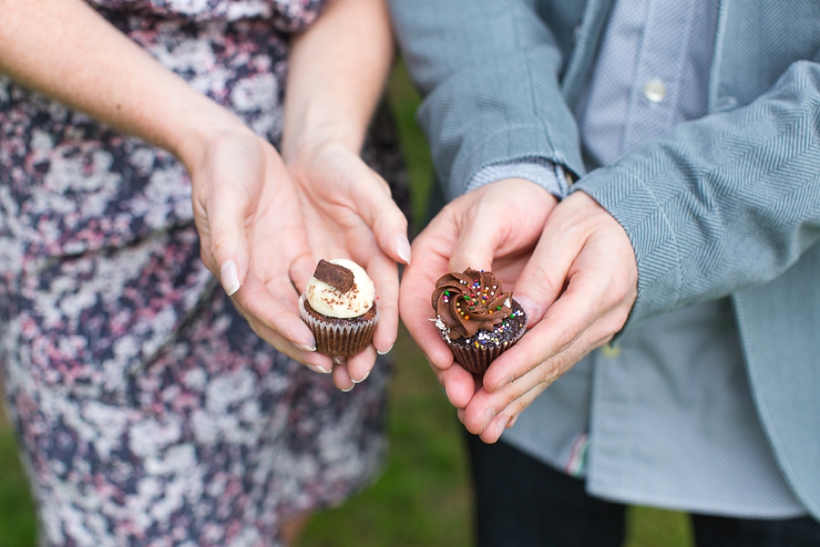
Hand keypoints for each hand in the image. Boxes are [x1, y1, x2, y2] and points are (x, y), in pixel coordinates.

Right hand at [185, 127, 334, 373]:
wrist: (230, 143)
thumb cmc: (222, 167)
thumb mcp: (222, 198)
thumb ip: (227, 242)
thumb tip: (234, 284)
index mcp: (236, 267)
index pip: (262, 307)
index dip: (286, 329)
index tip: (313, 347)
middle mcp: (257, 274)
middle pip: (286, 320)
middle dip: (313, 347)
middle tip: (343, 372)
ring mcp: (277, 265)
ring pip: (306, 309)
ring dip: (330, 333)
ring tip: (358, 357)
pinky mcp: (295, 252)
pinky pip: (320, 285)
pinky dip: (338, 303)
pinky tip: (364, 317)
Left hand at [288, 139, 410, 389]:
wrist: (307, 154)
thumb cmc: (341, 166)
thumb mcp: (366, 188)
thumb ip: (385, 220)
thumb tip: (404, 255)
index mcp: (378, 253)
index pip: (385, 292)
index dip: (385, 320)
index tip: (381, 348)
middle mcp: (357, 269)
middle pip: (360, 315)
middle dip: (358, 348)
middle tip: (353, 378)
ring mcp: (330, 273)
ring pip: (332, 317)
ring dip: (332, 346)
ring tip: (330, 377)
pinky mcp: (305, 270)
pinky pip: (304, 302)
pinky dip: (303, 325)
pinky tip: (299, 348)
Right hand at [399, 179, 557, 409]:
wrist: (543, 200)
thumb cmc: (510, 199)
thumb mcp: (490, 214)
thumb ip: (472, 251)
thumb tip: (464, 289)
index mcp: (428, 261)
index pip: (414, 304)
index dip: (426, 335)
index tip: (445, 360)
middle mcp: (443, 289)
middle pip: (437, 337)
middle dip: (449, 371)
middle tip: (464, 399)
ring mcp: (469, 309)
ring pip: (463, 352)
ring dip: (471, 382)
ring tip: (483, 412)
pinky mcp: (494, 321)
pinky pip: (492, 352)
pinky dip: (498, 376)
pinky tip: (506, 403)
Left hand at [461, 190, 637, 442]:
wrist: (632, 227)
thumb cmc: (593, 219)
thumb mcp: (567, 230)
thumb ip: (544, 272)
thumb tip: (520, 314)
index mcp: (598, 289)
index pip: (554, 332)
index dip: (520, 360)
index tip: (489, 381)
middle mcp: (601, 319)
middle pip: (550, 362)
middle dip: (510, 393)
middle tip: (474, 419)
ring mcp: (595, 331)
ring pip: (551, 371)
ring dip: (515, 400)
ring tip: (480, 425)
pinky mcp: (583, 336)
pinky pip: (554, 366)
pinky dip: (527, 390)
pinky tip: (504, 412)